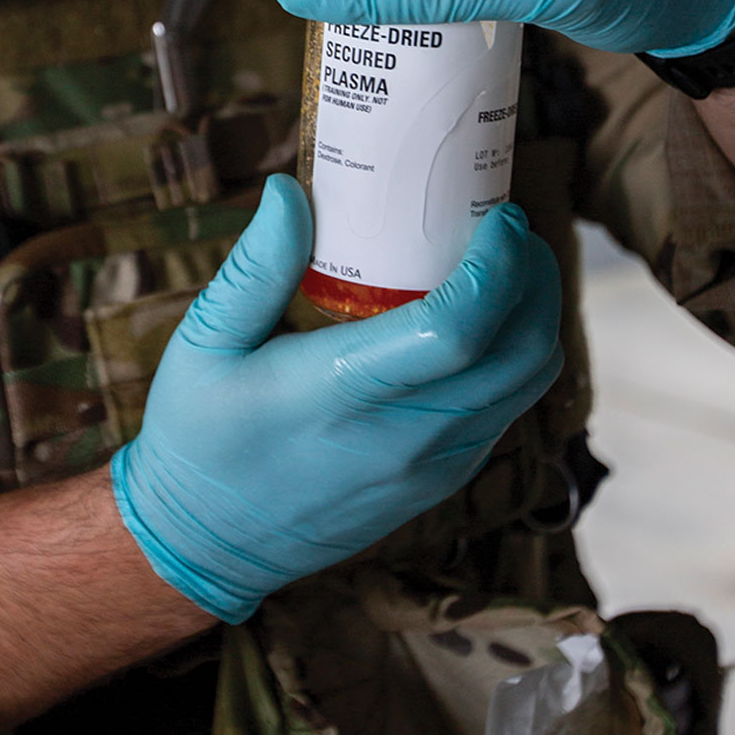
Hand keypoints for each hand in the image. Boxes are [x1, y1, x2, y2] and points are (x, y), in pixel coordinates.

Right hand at [110, 176, 561, 622]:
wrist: (207, 544)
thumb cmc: (200, 433)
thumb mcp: (205, 340)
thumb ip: (256, 266)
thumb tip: (289, 190)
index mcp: (343, 392)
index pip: (458, 330)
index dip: (498, 266)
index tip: (500, 215)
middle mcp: (405, 436)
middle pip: (520, 354)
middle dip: (534, 279)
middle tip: (508, 225)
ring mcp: (432, 466)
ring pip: (528, 384)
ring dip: (534, 316)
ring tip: (503, 263)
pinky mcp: (442, 481)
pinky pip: (508, 410)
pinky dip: (516, 356)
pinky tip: (481, 318)